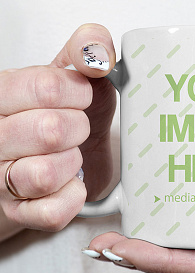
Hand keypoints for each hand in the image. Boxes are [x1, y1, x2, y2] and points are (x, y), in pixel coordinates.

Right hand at [0, 24, 116, 237]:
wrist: (67, 153)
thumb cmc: (70, 114)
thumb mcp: (78, 75)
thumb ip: (87, 51)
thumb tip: (96, 50)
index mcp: (3, 96)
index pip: (46, 87)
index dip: (80, 93)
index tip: (83, 96)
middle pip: (50, 131)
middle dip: (79, 128)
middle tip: (78, 128)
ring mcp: (1, 179)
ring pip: (44, 174)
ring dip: (72, 163)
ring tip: (71, 155)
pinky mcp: (20, 212)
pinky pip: (53, 211)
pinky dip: (73, 196)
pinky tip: (71, 181)